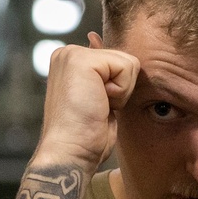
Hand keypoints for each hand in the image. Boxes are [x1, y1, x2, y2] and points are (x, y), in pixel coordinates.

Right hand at [34, 33, 139, 173]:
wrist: (69, 153)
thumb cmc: (85, 137)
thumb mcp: (100, 99)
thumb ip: (105, 74)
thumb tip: (101, 45)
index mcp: (71, 61)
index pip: (119, 62)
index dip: (119, 90)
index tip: (95, 106)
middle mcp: (68, 53)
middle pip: (126, 60)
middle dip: (122, 90)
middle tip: (96, 108)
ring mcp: (72, 54)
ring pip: (129, 63)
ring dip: (121, 93)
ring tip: (96, 106)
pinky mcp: (81, 60)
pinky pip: (126, 68)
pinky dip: (121, 93)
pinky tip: (98, 104)